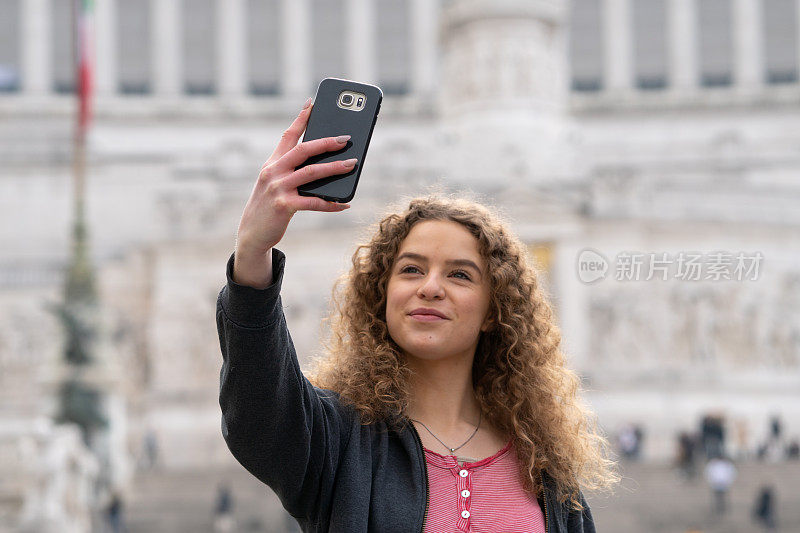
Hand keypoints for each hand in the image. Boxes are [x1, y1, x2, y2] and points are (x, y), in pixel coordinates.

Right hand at [233, 99, 355, 287]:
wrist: (251, 233)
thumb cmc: (269, 206)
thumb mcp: (275, 183)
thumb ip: (293, 171)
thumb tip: (326, 164)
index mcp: (272, 163)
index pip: (288, 135)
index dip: (301, 118)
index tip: (313, 103)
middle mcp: (273, 171)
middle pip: (303, 150)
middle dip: (326, 142)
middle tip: (346, 138)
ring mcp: (278, 188)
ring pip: (312, 173)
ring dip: (335, 168)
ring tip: (352, 165)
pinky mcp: (284, 206)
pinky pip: (314, 202)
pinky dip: (331, 203)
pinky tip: (344, 203)